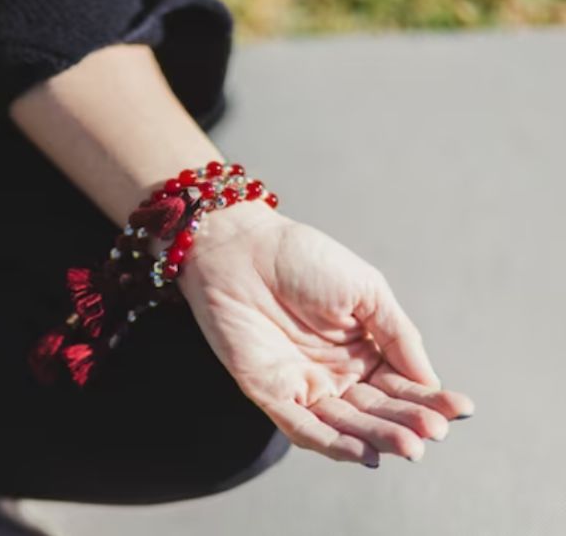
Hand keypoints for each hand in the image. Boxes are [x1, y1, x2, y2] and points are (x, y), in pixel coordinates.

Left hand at [179, 203, 474, 466]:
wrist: (241, 247)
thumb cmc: (302, 259)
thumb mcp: (366, 290)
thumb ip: (398, 335)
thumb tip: (431, 382)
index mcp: (362, 349)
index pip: (401, 384)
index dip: (429, 399)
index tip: (460, 410)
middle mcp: (335, 373)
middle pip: (375, 409)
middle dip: (406, 423)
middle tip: (433, 434)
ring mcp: (303, 385)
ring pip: (344, 424)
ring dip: (375, 438)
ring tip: (408, 446)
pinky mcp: (269, 392)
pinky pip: (302, 426)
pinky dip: (330, 442)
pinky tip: (362, 453)